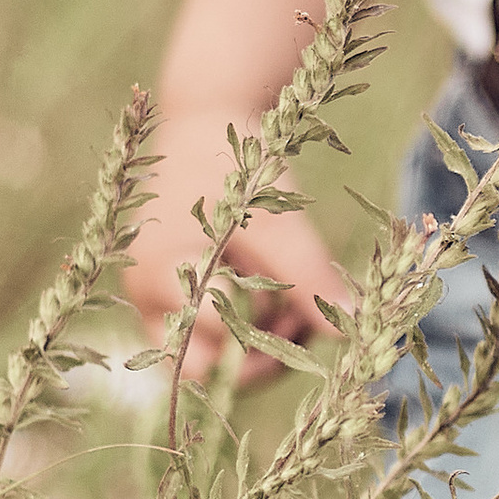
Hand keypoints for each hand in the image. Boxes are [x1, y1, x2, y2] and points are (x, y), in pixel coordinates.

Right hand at [123, 115, 359, 390]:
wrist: (206, 130)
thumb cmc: (237, 171)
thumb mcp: (276, 221)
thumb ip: (307, 277)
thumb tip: (348, 328)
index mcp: (162, 274)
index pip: (211, 336)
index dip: (260, 332)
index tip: (295, 312)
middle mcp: (151, 299)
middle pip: (201, 368)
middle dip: (256, 359)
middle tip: (296, 326)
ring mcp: (161, 304)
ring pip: (211, 361)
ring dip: (258, 346)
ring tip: (292, 310)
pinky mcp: (179, 303)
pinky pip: (215, 341)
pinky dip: (251, 331)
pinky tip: (281, 306)